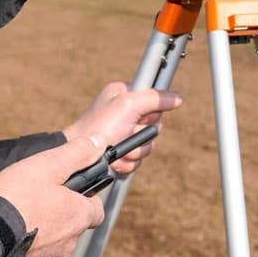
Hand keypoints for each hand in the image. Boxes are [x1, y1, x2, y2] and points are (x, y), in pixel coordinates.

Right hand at [0, 136, 107, 256]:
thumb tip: (98, 143)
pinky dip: (28, 243)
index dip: (86, 197)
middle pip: (74, 225)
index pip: (97, 210)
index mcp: (78, 217)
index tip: (70, 189)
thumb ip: (77, 153)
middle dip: (62, 212)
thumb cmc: (16, 199)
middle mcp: (68, 243)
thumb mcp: (48, 165)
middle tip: (40, 197)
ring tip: (22, 212)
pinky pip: (35, 255)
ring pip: (54, 241)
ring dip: (45, 229)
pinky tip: (11, 231)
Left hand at [62, 81, 182, 173]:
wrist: (80, 159)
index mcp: (124, 94)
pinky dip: (129, 162)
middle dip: (142, 133)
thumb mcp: (128, 104)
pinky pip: (138, 159)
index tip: (143, 116)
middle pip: (155, 123)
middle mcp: (124, 112)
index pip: (154, 97)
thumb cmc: (99, 127)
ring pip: (148, 144)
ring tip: (118, 149)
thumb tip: (178, 97)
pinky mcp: (121, 152)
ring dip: (135, 150)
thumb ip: (155, 98)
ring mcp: (123, 133)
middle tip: (127, 131)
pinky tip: (116, 160)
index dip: (152, 110)